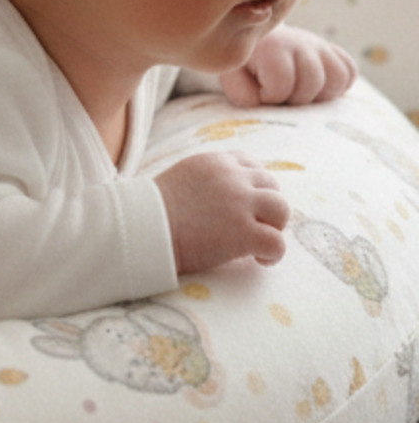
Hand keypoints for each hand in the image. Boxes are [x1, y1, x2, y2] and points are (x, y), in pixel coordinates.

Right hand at [155, 151, 290, 272]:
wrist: (141, 230)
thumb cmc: (151, 213)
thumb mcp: (180, 179)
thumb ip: (205, 181)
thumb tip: (218, 199)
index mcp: (215, 162)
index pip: (251, 165)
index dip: (253, 187)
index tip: (244, 206)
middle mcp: (232, 177)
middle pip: (271, 184)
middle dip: (266, 206)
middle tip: (253, 227)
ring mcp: (240, 204)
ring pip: (281, 208)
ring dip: (274, 226)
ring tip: (259, 243)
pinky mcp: (243, 233)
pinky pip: (277, 242)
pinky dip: (273, 254)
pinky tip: (259, 260)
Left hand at [219, 24, 356, 107]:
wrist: (251, 37)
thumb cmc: (242, 66)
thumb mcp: (232, 80)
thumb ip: (245, 94)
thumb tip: (269, 102)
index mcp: (272, 46)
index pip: (282, 82)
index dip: (271, 96)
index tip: (261, 93)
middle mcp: (300, 41)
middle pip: (313, 81)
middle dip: (297, 98)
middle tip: (282, 95)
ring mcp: (318, 45)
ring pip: (339, 76)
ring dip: (321, 93)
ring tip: (301, 93)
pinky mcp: (331, 51)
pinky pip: (350, 71)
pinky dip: (338, 85)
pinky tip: (318, 88)